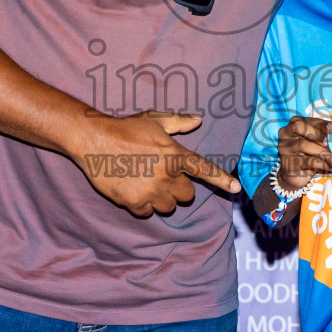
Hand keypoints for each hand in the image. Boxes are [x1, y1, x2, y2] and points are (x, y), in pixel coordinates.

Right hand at [73, 112, 239, 217]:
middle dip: (179, 188)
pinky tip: (134, 190)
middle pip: (187, 195)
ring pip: (169, 206)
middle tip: (163, 176)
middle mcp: (166, 176)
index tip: (236, 188)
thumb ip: (178, 122)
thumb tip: (198, 119)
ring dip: (163, 198)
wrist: (95, 140)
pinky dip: (143, 205)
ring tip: (147, 182)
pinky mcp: (134, 203)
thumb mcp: (154, 120)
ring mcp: (150, 191)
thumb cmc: (126, 128)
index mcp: (174, 155)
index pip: (204, 170)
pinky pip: (147, 212)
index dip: (222, 180)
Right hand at [276, 116, 331, 189]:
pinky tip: (331, 166)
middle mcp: (284, 134)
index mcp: (292, 124)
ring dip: (321, 150)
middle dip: (317, 133)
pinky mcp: (287, 164)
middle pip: (298, 127)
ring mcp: (284, 149)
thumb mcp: (315, 141)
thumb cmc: (309, 153)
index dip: (320, 123)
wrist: (297, 174)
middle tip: (329, 142)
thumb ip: (322, 134)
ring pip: (303, 145)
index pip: (305, 120)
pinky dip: (322, 163)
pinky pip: (307, 161)